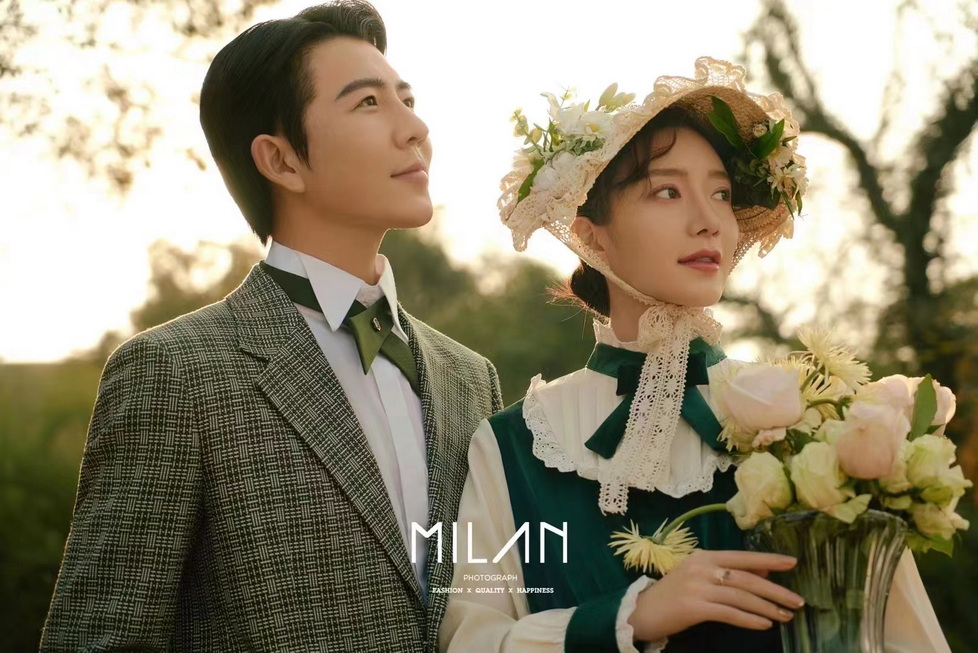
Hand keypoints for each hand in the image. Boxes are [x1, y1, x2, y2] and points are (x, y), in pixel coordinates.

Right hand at [627, 550, 804, 642]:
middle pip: (746, 578)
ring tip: (786, 616)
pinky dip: (749, 619)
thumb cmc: (673, 593)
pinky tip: (764, 624)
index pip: (742, 556)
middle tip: (798, 600)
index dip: (769, 559)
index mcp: (703, 556)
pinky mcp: (693, 607)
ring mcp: (697, 587)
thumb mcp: (699, 576)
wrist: (642, 611)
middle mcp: (701, 568)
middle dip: (775, 590)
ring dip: (767, 607)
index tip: (793, 562)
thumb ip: (728, 571)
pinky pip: (729, 613)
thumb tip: (764, 569)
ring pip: (741, 596)